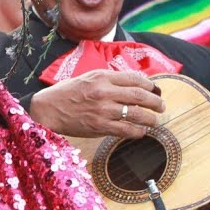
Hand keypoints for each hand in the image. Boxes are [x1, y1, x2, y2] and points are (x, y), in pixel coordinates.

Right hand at [28, 69, 163, 138]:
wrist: (48, 109)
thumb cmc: (66, 93)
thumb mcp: (87, 78)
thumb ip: (108, 80)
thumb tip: (131, 84)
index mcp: (102, 77)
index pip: (134, 79)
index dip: (149, 85)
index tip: (154, 90)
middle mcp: (104, 92)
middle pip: (140, 95)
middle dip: (155, 101)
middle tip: (161, 105)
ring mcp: (103, 110)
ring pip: (136, 114)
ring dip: (150, 118)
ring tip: (155, 120)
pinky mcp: (100, 126)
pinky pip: (126, 130)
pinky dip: (137, 131)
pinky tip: (141, 131)